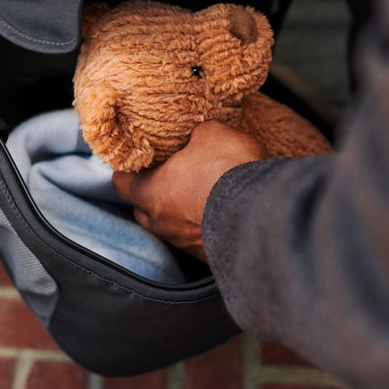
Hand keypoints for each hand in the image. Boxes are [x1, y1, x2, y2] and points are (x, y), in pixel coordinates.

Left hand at [112, 121, 267, 260]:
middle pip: (143, 208)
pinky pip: (196, 236)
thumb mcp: (211, 133)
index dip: (127, 168)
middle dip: (152, 191)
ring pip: (171, 225)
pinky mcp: (209, 255)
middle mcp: (163, 223)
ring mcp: (186, 244)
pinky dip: (201, 223)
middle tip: (168, 173)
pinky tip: (216, 207)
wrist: (267, 213)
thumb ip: (195, 135)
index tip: (137, 159)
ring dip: (179, 209)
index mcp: (151, 193)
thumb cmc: (229, 170)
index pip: (121, 183)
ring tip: (197, 190)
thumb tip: (197, 138)